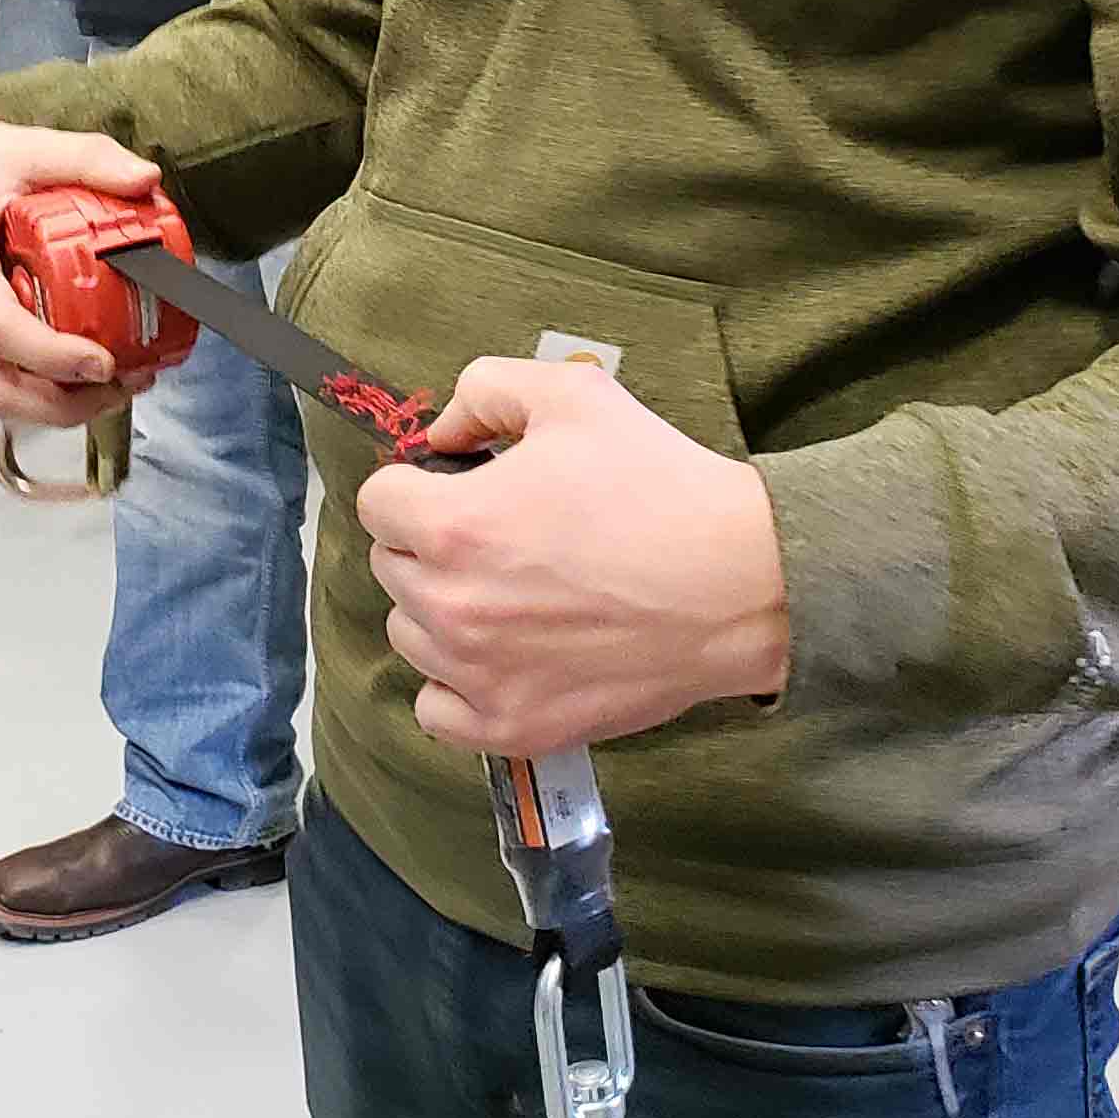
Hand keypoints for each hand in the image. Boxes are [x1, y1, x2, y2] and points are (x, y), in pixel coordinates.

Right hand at [0, 95, 165, 426]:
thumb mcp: (30, 146)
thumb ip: (90, 158)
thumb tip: (148, 179)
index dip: (53, 358)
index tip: (104, 363)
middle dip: (63, 405)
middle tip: (124, 384)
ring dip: (50, 406)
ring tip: (112, 384)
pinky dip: (27, 390)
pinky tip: (70, 373)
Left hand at [356, 358, 791, 756]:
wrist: (739, 583)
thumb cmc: (661, 486)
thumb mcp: (574, 396)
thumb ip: (484, 391)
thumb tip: (438, 433)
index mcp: (453, 525)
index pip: (379, 502)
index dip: (417, 485)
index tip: (457, 488)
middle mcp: (450, 606)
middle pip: (392, 568)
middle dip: (430, 544)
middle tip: (501, 536)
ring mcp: (477, 674)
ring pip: (411, 636)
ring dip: (441, 610)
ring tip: (511, 593)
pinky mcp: (512, 726)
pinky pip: (436, 711)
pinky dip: (455, 685)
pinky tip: (499, 656)